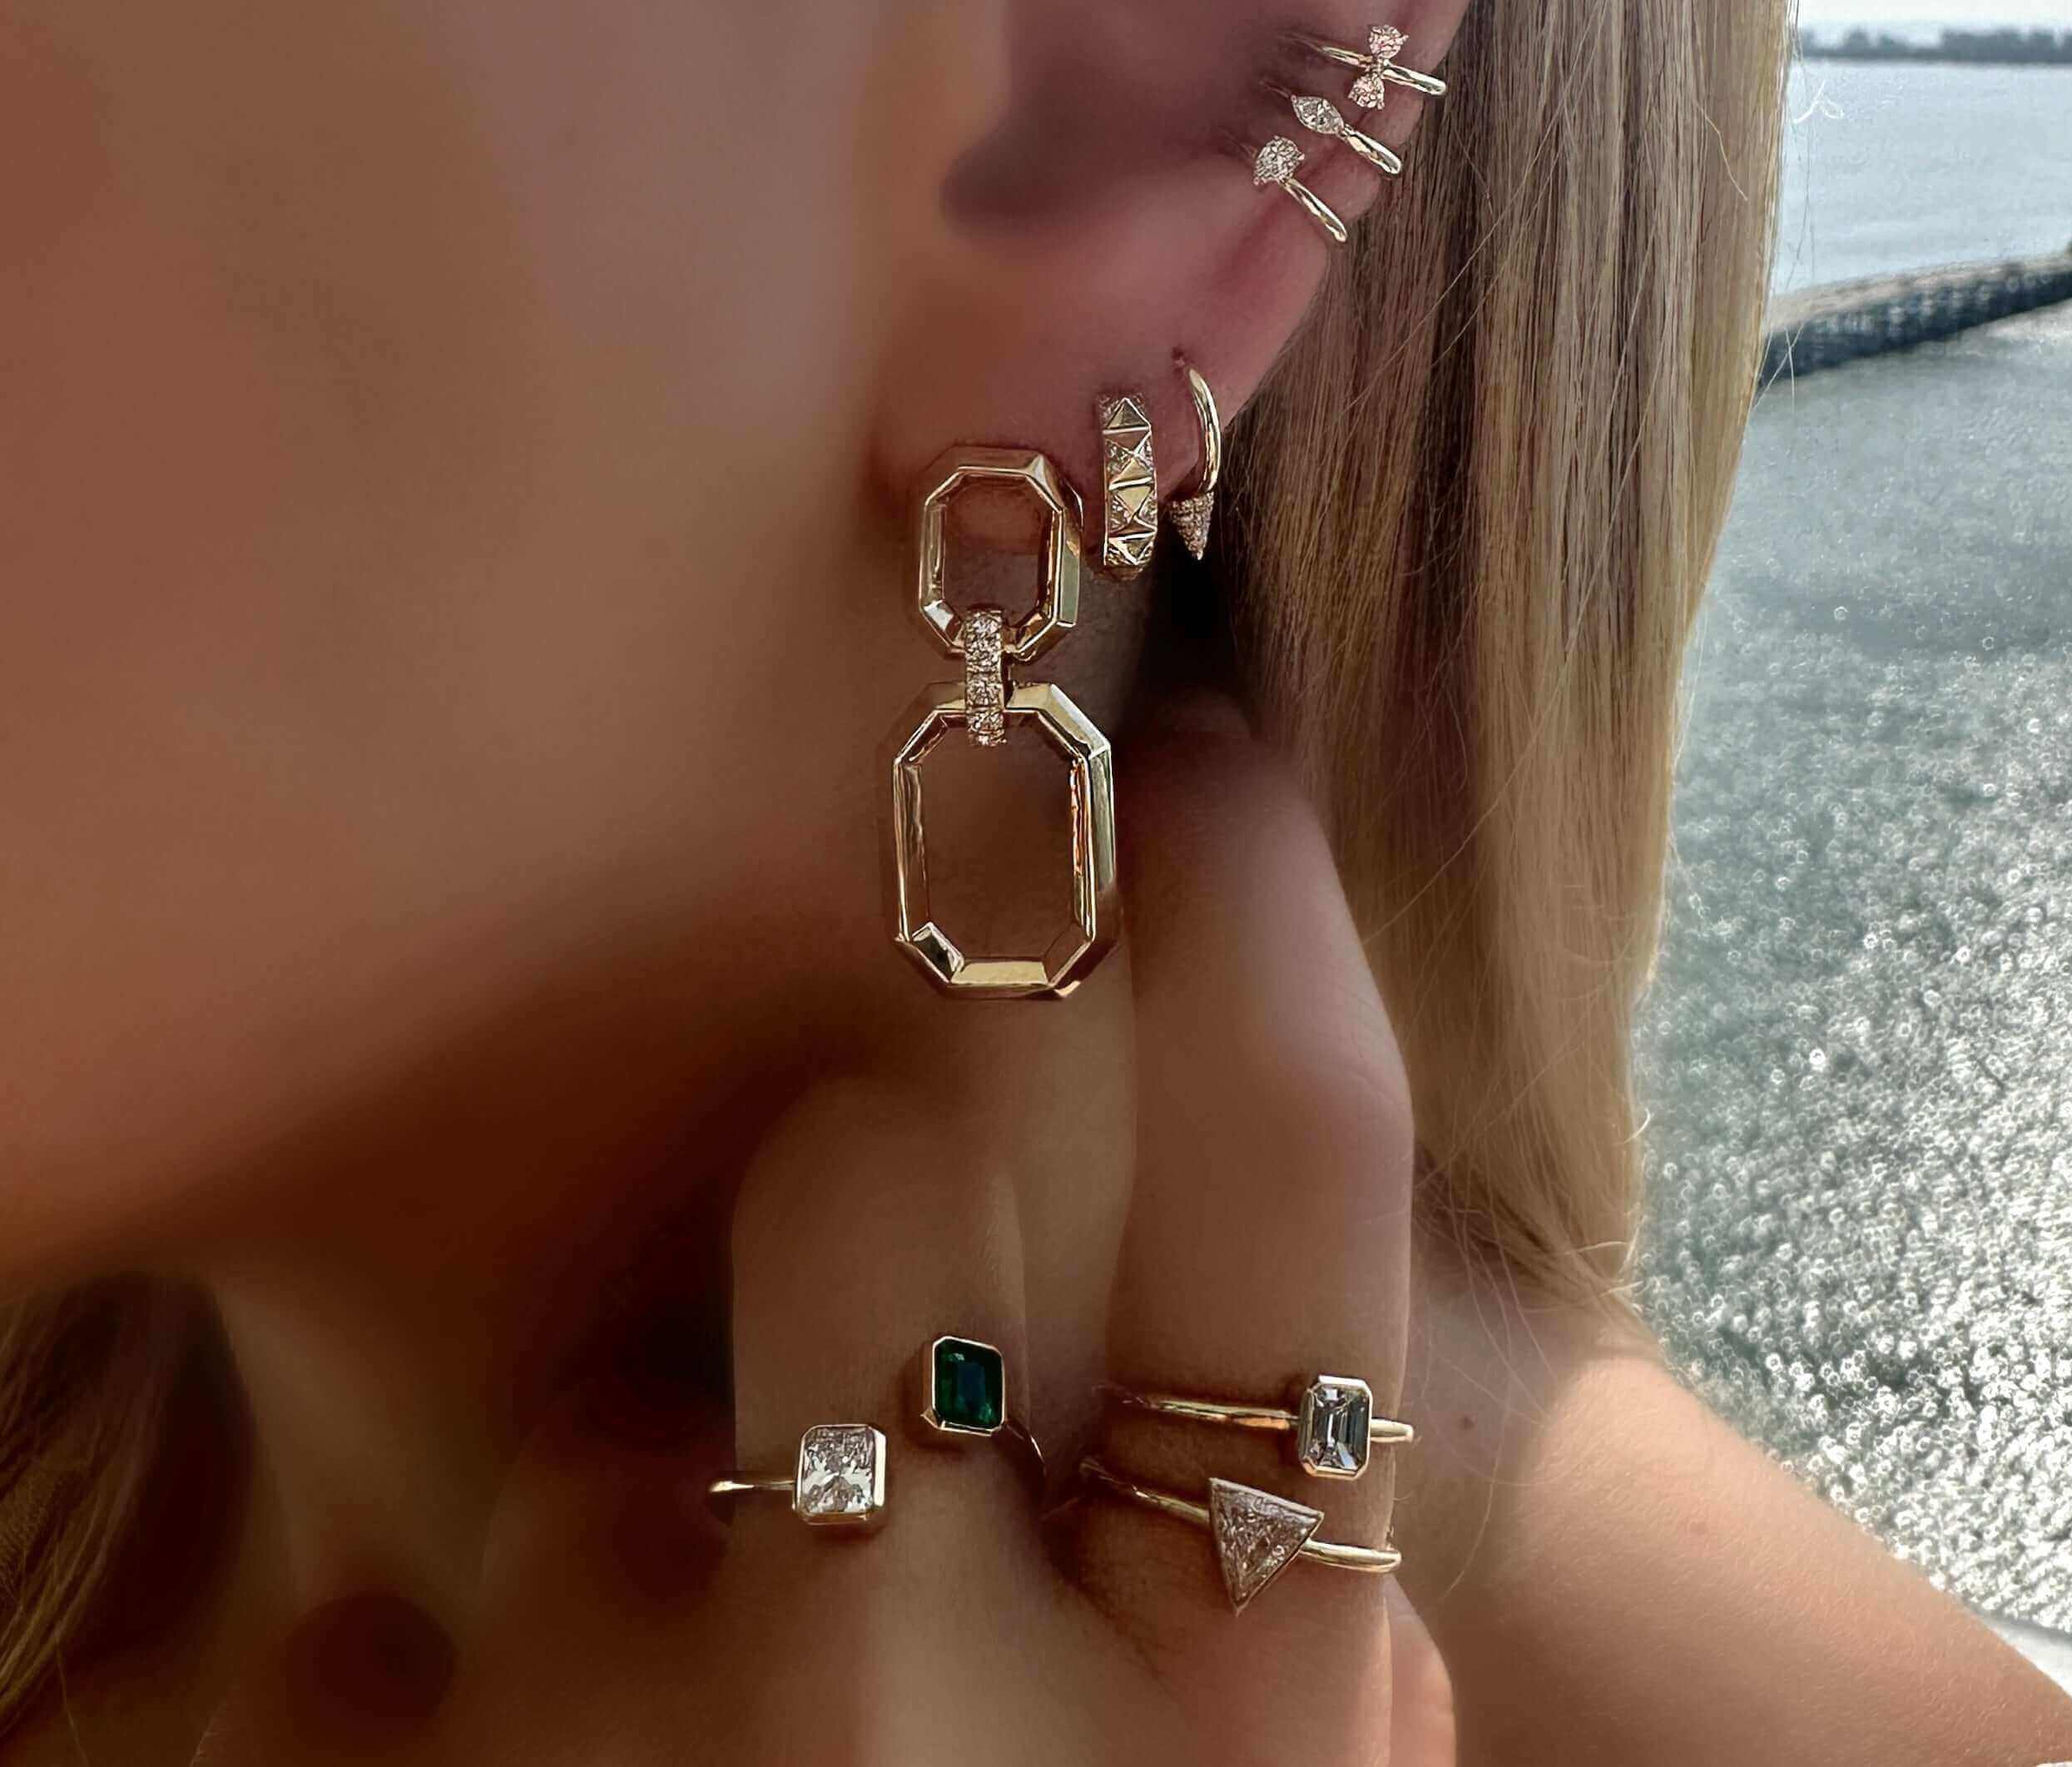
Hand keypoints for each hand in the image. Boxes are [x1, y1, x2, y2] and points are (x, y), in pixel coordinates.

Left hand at [209, 709, 1450, 1763]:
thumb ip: (1310, 1673)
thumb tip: (1327, 1551)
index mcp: (1255, 1672)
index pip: (1304, 1171)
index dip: (1255, 921)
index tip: (1190, 749)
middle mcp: (952, 1660)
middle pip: (876, 1173)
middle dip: (864, 1213)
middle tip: (877, 1372)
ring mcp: (653, 1717)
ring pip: (603, 1416)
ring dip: (648, 1524)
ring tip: (702, 1731)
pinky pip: (397, 1638)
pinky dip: (452, 1700)